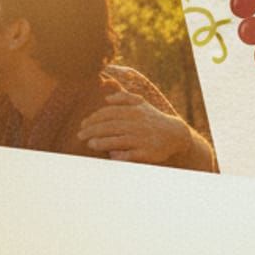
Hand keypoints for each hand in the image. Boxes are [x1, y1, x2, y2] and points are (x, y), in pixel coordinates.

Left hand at [76, 91, 194, 165]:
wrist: (174, 134)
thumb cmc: (151, 119)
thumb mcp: (141, 104)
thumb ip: (124, 98)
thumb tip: (107, 98)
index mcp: (134, 111)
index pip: (110, 113)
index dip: (94, 118)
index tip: (82, 124)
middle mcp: (137, 124)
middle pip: (111, 126)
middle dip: (93, 130)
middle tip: (80, 135)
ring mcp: (142, 139)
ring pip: (119, 140)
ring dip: (103, 142)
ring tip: (90, 144)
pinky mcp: (146, 153)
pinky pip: (131, 155)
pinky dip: (120, 155)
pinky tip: (110, 156)